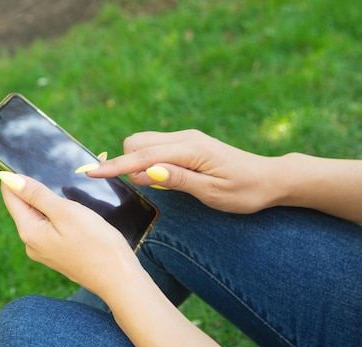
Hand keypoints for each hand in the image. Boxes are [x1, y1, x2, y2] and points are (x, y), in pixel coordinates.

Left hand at [0, 172, 143, 297]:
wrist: (119, 279)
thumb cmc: (97, 245)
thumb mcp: (66, 212)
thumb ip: (37, 194)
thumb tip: (7, 179)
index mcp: (29, 232)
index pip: (11, 196)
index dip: (18, 176)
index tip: (34, 162)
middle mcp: (32, 243)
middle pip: (26, 205)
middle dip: (40, 187)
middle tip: (63, 173)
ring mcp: (45, 250)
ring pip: (41, 215)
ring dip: (53, 200)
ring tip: (74, 191)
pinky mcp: (59, 253)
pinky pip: (53, 226)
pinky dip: (62, 214)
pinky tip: (79, 210)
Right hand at [85, 130, 283, 213]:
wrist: (270, 179)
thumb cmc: (245, 191)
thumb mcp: (213, 192)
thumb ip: (178, 179)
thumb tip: (146, 170)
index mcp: (190, 149)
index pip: (142, 156)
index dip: (115, 166)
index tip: (90, 173)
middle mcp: (185, 138)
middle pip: (137, 142)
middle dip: (127, 162)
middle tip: (145, 188)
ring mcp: (185, 139)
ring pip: (144, 143)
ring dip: (138, 162)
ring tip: (158, 185)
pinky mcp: (186, 145)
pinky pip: (156, 148)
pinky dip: (148, 161)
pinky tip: (163, 178)